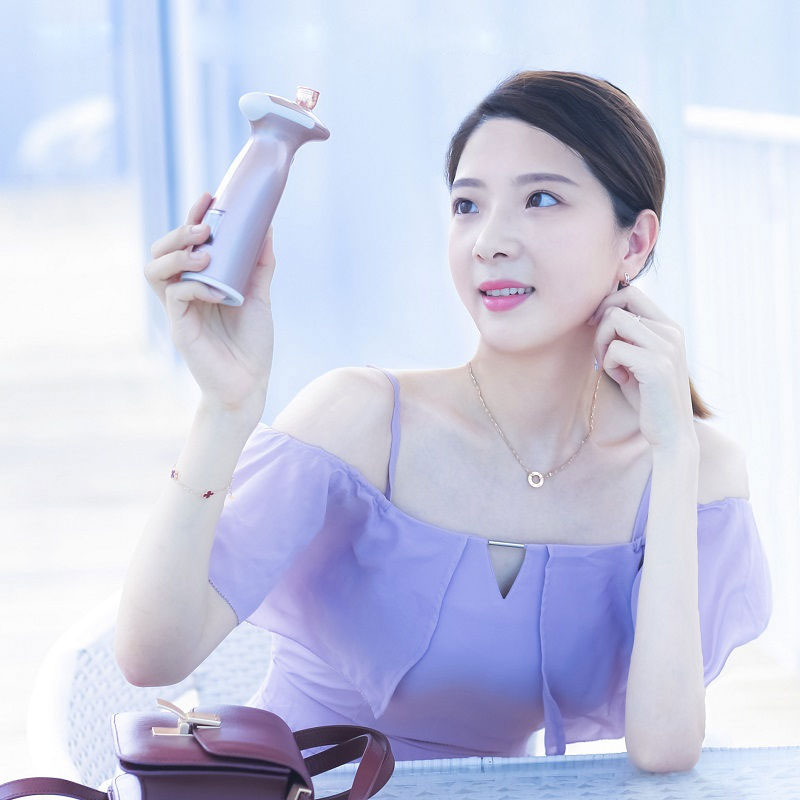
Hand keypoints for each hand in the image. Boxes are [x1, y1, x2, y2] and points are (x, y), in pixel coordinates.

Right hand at [144, 192, 276, 414]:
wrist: (250, 385)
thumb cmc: (251, 345)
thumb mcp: (260, 297)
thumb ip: (259, 265)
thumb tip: (267, 227)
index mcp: (199, 283)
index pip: (183, 243)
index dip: (191, 218)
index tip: (209, 197)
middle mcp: (183, 293)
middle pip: (160, 251)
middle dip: (179, 231)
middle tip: (206, 225)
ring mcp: (178, 311)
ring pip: (155, 270)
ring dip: (178, 254)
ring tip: (206, 252)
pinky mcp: (179, 329)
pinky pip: (175, 297)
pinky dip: (195, 286)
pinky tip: (219, 290)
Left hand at [588, 284, 696, 450]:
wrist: (670, 433)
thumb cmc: (647, 396)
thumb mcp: (638, 358)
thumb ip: (628, 335)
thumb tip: (601, 310)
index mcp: (669, 326)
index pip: (632, 292)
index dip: (606, 304)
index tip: (594, 325)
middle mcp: (672, 331)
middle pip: (620, 303)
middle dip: (600, 323)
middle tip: (600, 350)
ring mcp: (667, 347)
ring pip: (614, 321)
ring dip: (602, 344)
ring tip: (610, 366)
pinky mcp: (657, 365)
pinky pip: (614, 349)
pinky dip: (608, 364)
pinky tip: (621, 379)